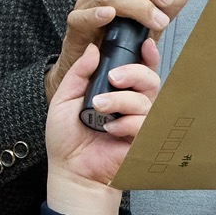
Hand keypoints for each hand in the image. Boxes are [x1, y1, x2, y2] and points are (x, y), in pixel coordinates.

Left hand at [42, 40, 154, 214]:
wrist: (70, 171)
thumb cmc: (67, 140)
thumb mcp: (65, 98)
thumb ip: (79, 72)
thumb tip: (93, 48)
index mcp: (116, 92)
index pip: (138, 69)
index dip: (146, 55)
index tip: (144, 44)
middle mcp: (130, 105)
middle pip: (150, 79)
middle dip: (135, 72)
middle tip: (114, 78)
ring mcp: (138, 123)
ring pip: (147, 101)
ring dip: (122, 100)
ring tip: (100, 107)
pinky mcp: (142, 142)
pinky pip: (145, 124)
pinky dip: (127, 124)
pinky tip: (110, 130)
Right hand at [55, 0, 187, 99]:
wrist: (92, 73)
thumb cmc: (116, 46)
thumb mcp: (147, 25)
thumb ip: (165, 9)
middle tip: (165, 1)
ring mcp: (84, 10)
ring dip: (136, 4)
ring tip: (155, 21)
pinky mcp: (76, 31)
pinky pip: (81, 17)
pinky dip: (97, 15)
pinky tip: (110, 16)